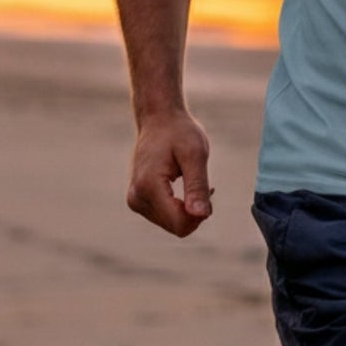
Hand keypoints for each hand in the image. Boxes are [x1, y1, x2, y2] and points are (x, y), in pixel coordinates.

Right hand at [126, 109, 212, 236]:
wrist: (158, 119)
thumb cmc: (179, 132)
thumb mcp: (195, 154)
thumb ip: (198, 186)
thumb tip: (202, 216)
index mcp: (148, 187)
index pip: (179, 223)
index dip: (200, 214)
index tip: (210, 190)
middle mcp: (137, 198)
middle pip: (176, 227)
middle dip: (195, 211)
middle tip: (204, 184)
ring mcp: (135, 201)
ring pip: (172, 225)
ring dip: (188, 209)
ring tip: (192, 180)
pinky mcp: (138, 201)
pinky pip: (165, 217)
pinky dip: (179, 207)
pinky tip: (185, 187)